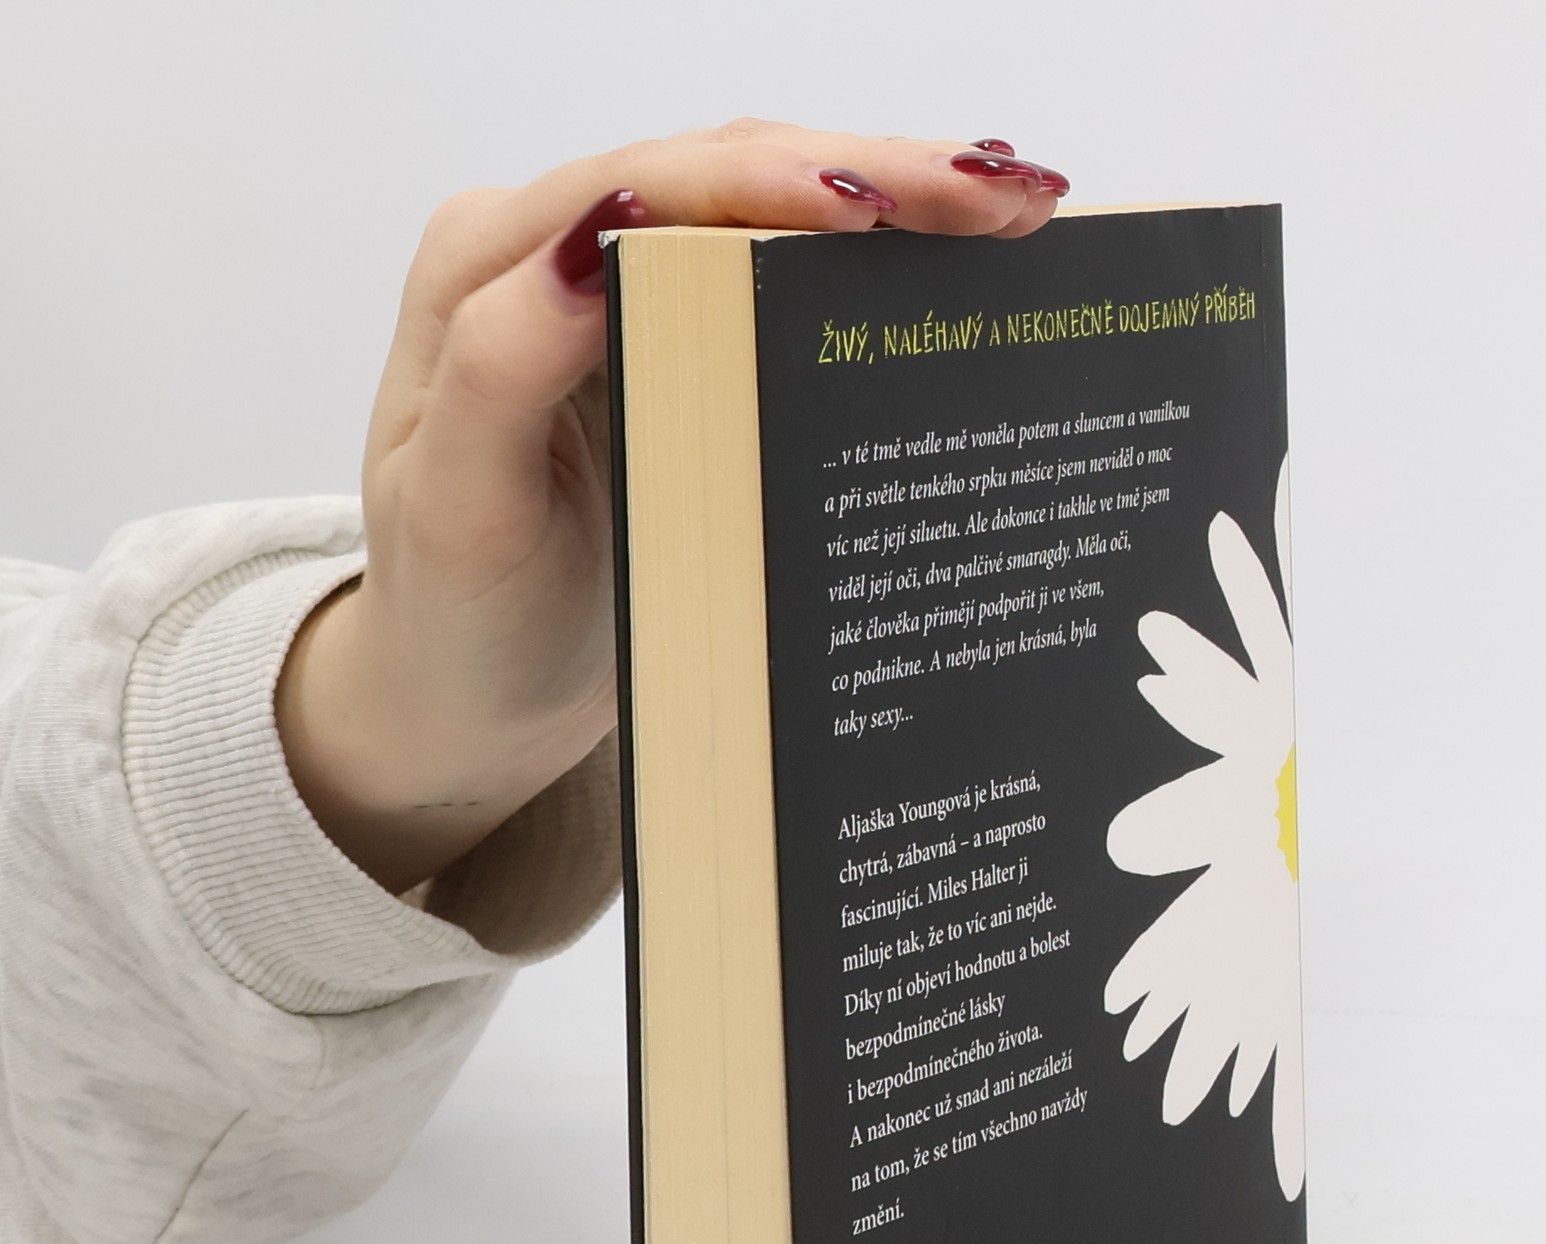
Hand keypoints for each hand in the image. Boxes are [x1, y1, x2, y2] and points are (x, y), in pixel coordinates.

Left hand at [278, 123, 1069, 892]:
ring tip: (1016, 212)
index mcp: (491, 271)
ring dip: (894, 202)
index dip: (775, 186)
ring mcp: (624, 299)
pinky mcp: (674, 349)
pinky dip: (873, 265)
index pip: (651, 189)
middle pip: (729, 174)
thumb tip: (595, 248)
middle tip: (1008, 202)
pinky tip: (958, 262)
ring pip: (770, 211)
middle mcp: (556, 255)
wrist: (463, 696)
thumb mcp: (461, 511)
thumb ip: (505, 370)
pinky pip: (780, 281)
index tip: (890, 211)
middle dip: (874, 173)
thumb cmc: (455, 619)